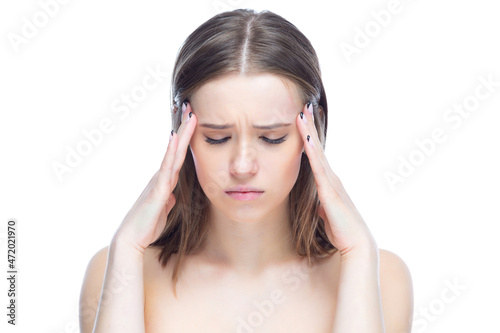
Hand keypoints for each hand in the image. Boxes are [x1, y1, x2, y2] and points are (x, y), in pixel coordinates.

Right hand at [112, 101, 196, 253]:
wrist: (132, 238)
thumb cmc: (147, 224)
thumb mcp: (165, 208)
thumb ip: (170, 198)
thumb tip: (174, 194)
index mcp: (166, 180)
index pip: (179, 155)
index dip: (186, 138)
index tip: (192, 120)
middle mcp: (162, 176)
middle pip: (177, 147)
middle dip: (185, 127)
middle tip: (191, 106)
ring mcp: (159, 181)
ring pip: (174, 153)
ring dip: (182, 133)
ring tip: (189, 115)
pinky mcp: (158, 190)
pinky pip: (167, 168)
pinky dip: (171, 152)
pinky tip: (175, 138)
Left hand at [296, 102, 376, 258]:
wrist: (356, 244)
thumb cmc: (342, 231)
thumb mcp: (326, 215)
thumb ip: (320, 207)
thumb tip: (316, 206)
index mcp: (329, 183)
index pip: (317, 156)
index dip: (310, 138)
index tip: (303, 121)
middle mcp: (332, 178)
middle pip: (318, 148)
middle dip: (310, 127)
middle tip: (304, 106)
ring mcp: (332, 182)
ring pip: (318, 153)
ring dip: (310, 133)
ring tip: (303, 113)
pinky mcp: (329, 191)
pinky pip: (318, 168)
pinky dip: (312, 153)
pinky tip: (306, 139)